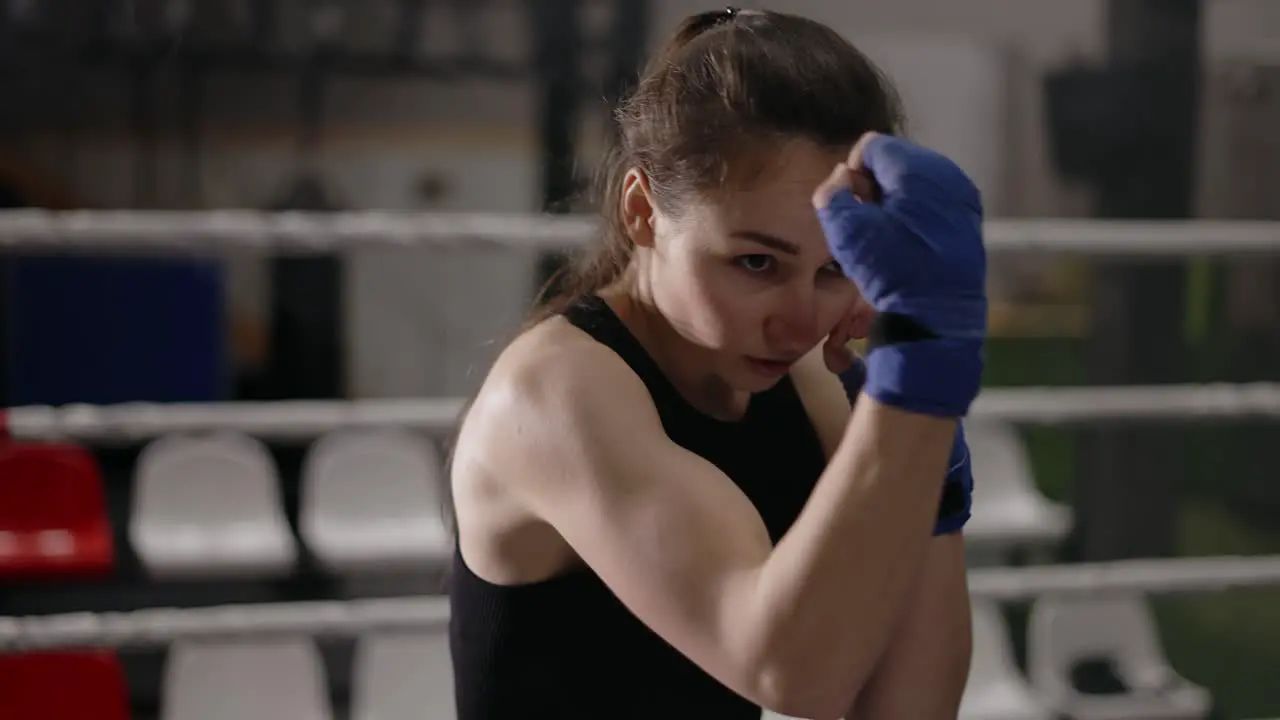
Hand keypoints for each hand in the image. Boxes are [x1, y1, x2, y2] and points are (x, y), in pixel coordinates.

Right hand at [812, 133, 987, 417]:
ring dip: (896, 199)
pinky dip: (918, 212)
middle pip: (896, 160)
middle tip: (868, 222)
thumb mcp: (847, 234)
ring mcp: (962, 195)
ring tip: (887, 235)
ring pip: (915, 180)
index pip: (871, 147)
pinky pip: (934, 199)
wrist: (937, 316)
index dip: (852, 173)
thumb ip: (833, 196)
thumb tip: (840, 177)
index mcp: (916, 169)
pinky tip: (909, 242)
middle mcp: (945, 173)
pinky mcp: (971, 217)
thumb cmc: (890, 272)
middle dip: (875, 184)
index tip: (852, 206)